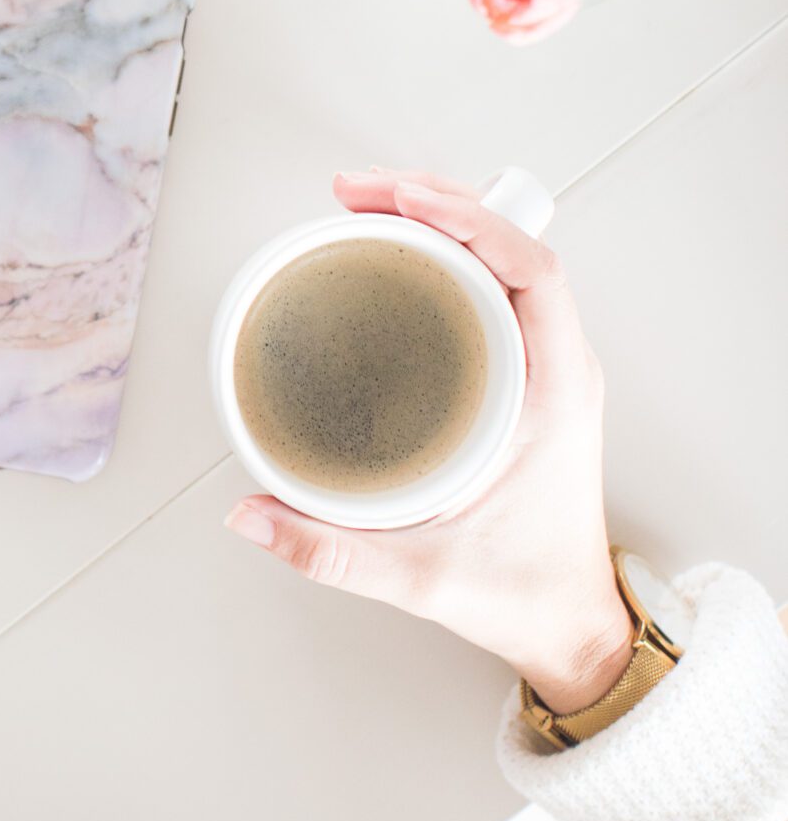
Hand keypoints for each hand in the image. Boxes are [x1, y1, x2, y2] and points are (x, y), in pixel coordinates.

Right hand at [224, 171, 634, 714]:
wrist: (570, 628)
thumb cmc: (524, 594)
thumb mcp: (423, 579)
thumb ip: (331, 553)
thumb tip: (249, 516)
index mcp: (556, 395)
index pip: (532, 272)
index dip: (472, 222)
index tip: (406, 200)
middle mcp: (556, 368)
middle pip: (508, 246)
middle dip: (434, 202)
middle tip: (356, 192)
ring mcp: (541, 369)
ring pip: (498, 261)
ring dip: (438, 220)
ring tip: (367, 204)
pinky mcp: (519, 379)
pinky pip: (490, 290)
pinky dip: (443, 256)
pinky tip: (395, 251)